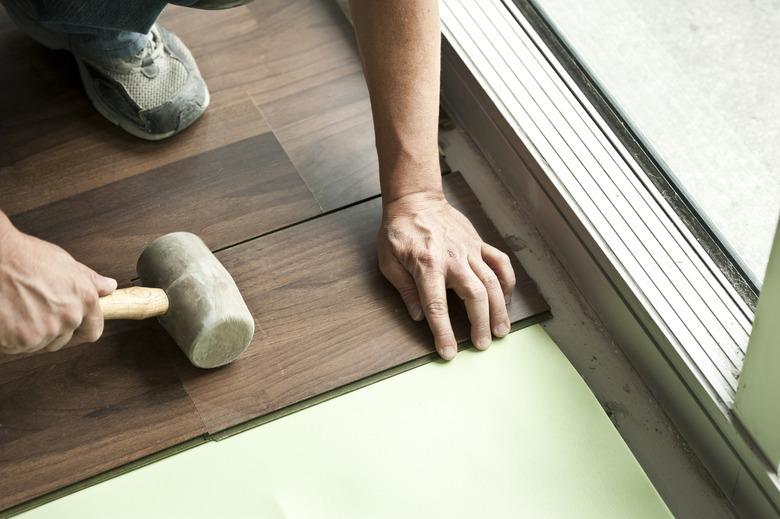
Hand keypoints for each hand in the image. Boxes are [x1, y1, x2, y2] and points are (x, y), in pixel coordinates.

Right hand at [0, 220, 116, 354]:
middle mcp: (69, 317)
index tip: (73, 327)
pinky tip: (7, 316)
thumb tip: (109, 286)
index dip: (82, 330)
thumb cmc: (24, 256)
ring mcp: (46, 331)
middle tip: (35, 310)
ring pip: (40, 344)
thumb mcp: (65, 263)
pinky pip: (18, 347)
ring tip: (18, 308)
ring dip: (30, 334)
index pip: (93, 331)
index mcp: (84, 299)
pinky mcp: (21, 340)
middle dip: (51, 330)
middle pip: (63, 339)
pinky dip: (11, 338)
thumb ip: (90, 280)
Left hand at [378, 192, 515, 359]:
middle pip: (474, 295)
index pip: (436, 306)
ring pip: (492, 282)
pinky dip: (507, 280)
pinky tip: (507, 298)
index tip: (449, 352)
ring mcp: (469, 249)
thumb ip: (404, 290)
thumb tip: (419, 316)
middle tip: (483, 345)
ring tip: (502, 330)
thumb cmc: (399, 231)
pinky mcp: (478, 243)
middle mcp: (453, 258)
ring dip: (499, 309)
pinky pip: (500, 262)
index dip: (443, 332)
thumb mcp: (389, 261)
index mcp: (427, 264)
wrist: (416, 200)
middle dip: (481, 323)